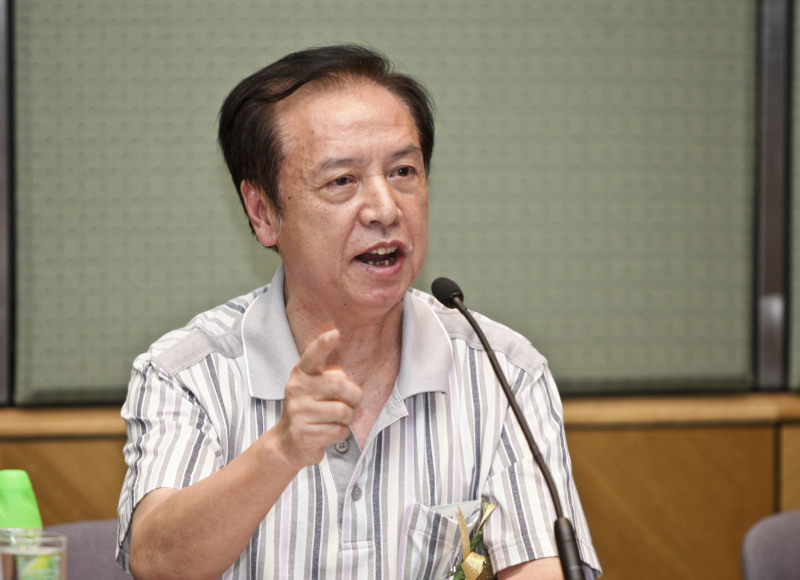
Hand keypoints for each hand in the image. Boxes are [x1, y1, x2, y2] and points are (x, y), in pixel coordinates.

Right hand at [274, 329, 362, 467]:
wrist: (287, 444)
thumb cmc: (309, 411)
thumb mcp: (312, 389)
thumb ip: (328, 378)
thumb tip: (347, 378)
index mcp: (301, 375)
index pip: (312, 356)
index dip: (323, 344)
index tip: (335, 333)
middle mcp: (297, 390)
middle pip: (340, 384)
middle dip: (355, 396)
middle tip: (352, 403)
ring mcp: (299, 412)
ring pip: (343, 411)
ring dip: (349, 418)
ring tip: (339, 419)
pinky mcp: (304, 433)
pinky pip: (339, 430)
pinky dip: (341, 433)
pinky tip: (330, 432)